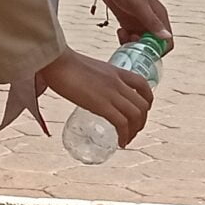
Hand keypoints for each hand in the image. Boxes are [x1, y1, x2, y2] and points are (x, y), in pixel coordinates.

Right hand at [35, 47, 153, 147]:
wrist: (56, 61)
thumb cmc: (63, 63)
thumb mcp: (88, 68)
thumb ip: (93, 78)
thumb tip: (85, 88)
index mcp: (116, 71)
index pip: (143, 84)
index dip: (147, 100)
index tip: (142, 110)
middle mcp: (118, 83)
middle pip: (142, 105)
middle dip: (142, 121)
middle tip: (133, 130)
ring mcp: (111, 94)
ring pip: (136, 116)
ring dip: (134, 131)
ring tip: (127, 139)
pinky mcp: (102, 105)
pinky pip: (121, 124)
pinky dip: (125, 136)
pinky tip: (120, 143)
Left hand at [95, 0, 170, 47]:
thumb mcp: (138, 5)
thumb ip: (152, 22)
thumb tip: (167, 37)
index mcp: (159, 16)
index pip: (167, 41)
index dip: (158, 50)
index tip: (145, 51)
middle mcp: (152, 20)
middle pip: (152, 44)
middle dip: (142, 48)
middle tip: (130, 43)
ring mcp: (139, 21)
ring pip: (140, 42)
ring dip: (132, 44)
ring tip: (123, 35)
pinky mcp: (128, 21)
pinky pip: (130, 37)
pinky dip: (125, 39)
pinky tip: (119, 31)